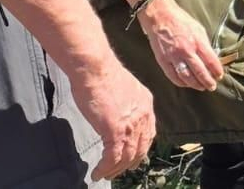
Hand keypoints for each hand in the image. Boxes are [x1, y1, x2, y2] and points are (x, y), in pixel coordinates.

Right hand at [68, 59, 156, 180]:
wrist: (95, 68)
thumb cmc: (102, 74)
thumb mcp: (124, 89)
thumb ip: (127, 103)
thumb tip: (119, 113)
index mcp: (146, 104)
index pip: (148, 133)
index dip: (140, 148)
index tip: (134, 157)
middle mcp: (143, 115)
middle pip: (141, 148)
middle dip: (131, 162)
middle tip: (120, 170)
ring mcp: (131, 125)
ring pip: (127, 156)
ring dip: (116, 169)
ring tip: (106, 174)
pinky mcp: (115, 131)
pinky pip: (113, 157)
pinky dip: (105, 168)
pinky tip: (97, 172)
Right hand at [138, 0, 224, 92]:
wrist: (160, 16)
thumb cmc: (181, 21)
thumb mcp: (199, 29)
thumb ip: (205, 44)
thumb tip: (212, 58)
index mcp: (197, 41)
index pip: (211, 61)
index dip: (217, 71)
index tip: (220, 75)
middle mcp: (186, 50)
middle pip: (200, 72)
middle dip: (208, 82)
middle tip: (212, 86)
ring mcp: (174, 56)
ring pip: (187, 77)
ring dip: (196, 85)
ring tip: (202, 87)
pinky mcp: (163, 60)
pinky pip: (173, 76)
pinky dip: (181, 83)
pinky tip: (187, 84)